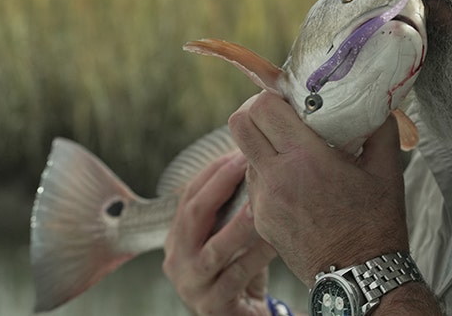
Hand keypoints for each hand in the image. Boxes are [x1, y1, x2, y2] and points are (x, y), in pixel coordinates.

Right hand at [162, 150, 277, 315]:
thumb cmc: (239, 272)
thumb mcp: (229, 238)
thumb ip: (233, 209)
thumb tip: (253, 161)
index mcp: (177, 239)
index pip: (188, 196)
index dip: (213, 172)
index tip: (238, 151)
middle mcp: (177, 260)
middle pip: (193, 215)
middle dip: (220, 185)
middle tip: (245, 163)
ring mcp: (191, 285)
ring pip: (215, 249)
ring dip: (240, 223)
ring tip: (260, 201)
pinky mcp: (211, 306)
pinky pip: (237, 275)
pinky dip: (256, 255)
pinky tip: (274, 240)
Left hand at [229, 91, 409, 283]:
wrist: (360, 277)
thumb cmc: (376, 224)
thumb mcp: (387, 170)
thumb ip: (380, 129)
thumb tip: (379, 105)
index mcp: (305, 159)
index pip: (262, 108)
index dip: (272, 95)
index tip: (291, 98)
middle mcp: (276, 178)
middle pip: (239, 125)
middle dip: (255, 112)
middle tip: (280, 115)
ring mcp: (264, 202)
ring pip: (244, 154)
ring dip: (262, 144)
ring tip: (293, 152)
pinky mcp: (261, 221)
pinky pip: (253, 183)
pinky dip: (267, 173)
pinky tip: (295, 182)